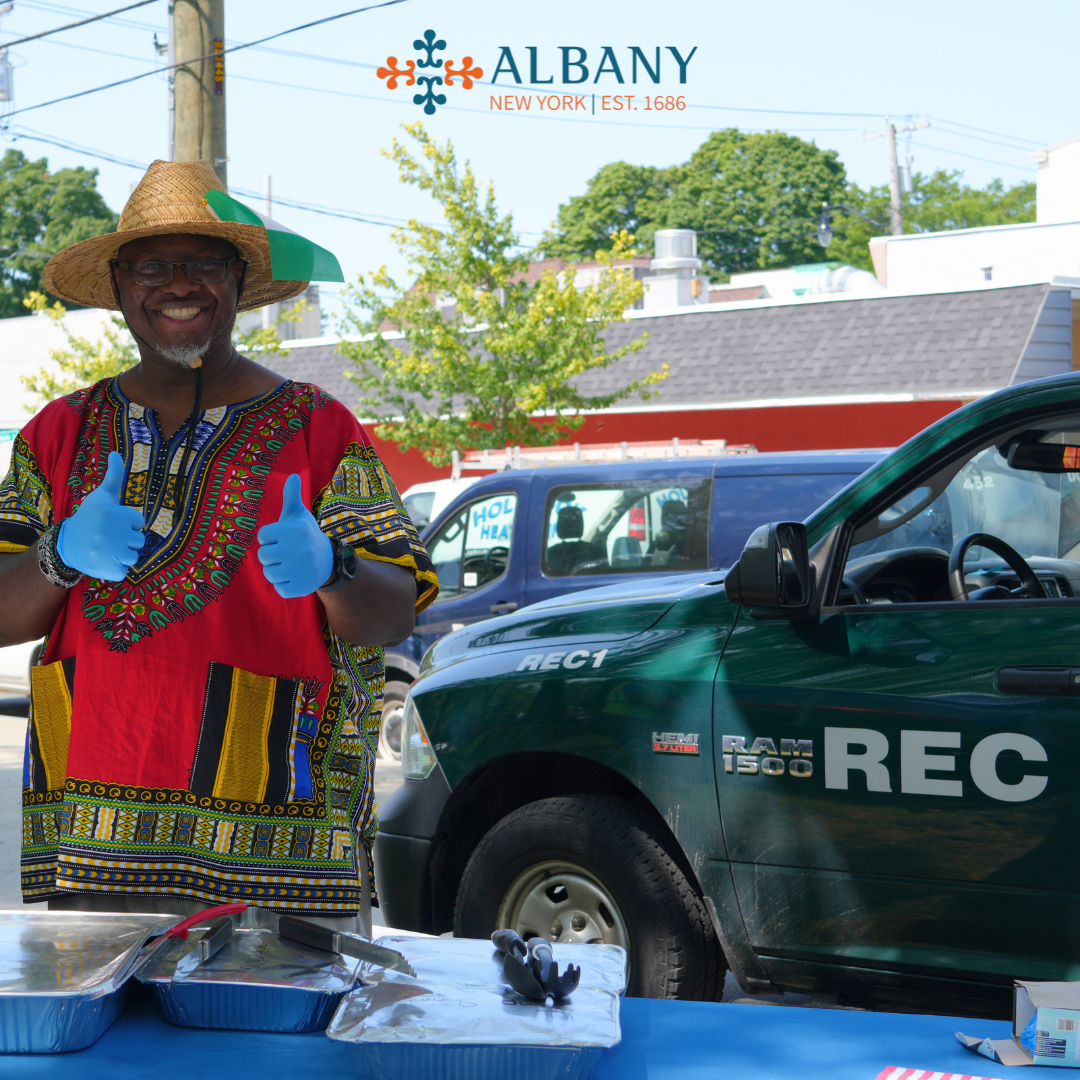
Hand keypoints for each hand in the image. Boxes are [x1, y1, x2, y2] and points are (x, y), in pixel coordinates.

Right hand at [57, 451, 144, 581]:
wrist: (68, 543)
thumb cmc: (90, 517)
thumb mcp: (102, 495)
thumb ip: (114, 476)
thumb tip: (115, 453)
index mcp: (113, 514)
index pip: (139, 522)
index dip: (128, 524)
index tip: (112, 523)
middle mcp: (110, 532)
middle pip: (139, 541)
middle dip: (126, 540)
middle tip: (108, 537)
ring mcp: (108, 552)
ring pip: (134, 557)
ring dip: (123, 555)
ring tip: (106, 548)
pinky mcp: (107, 569)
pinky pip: (125, 571)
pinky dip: (116, 569)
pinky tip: (104, 560)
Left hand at [257, 474, 332, 598]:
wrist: (328, 561)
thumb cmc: (306, 536)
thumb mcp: (299, 516)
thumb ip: (291, 497)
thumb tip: (293, 475)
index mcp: (295, 530)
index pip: (262, 536)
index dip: (270, 538)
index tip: (284, 539)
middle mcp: (299, 549)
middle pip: (263, 556)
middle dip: (272, 555)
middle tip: (287, 554)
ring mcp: (300, 570)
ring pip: (269, 574)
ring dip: (277, 571)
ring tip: (291, 565)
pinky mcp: (302, 588)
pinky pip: (279, 588)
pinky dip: (285, 585)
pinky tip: (296, 577)